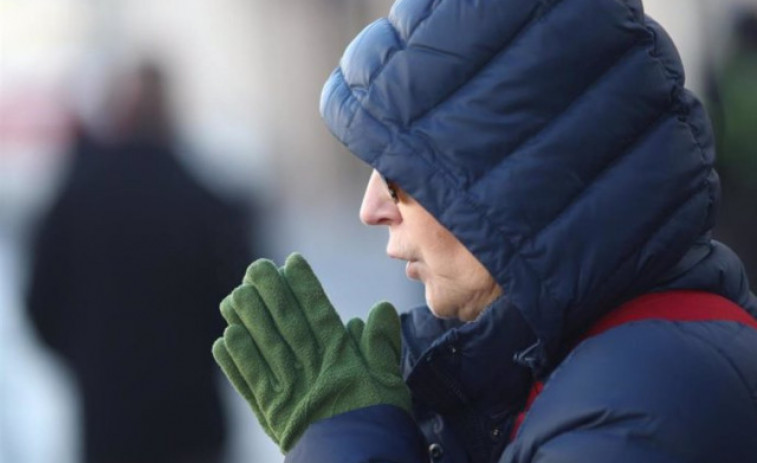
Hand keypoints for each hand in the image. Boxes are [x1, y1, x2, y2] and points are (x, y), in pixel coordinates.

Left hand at [212, 253, 410, 451]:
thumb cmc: (377, 422)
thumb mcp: (390, 382)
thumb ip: (383, 344)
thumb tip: (382, 309)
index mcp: (340, 359)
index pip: (319, 313)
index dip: (305, 286)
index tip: (292, 261)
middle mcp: (310, 370)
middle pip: (286, 324)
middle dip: (270, 293)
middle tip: (256, 268)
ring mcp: (288, 391)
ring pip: (263, 347)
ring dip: (246, 320)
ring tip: (233, 296)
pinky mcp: (272, 414)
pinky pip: (250, 383)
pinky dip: (235, 362)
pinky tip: (224, 340)